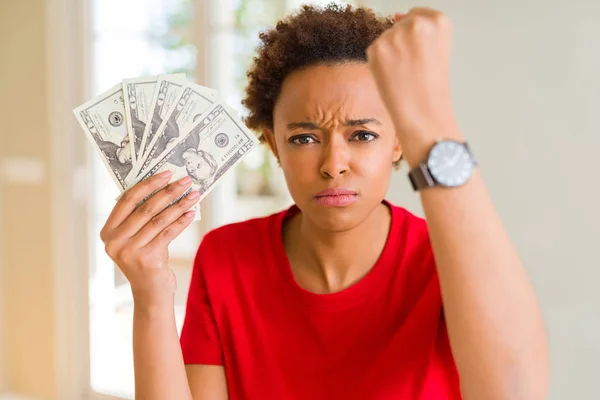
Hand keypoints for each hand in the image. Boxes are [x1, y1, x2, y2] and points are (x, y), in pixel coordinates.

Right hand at [99, 171, 199, 306]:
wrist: (150, 293)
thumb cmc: (145, 260)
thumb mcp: (135, 239)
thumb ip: (140, 218)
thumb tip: (163, 187)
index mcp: (107, 232)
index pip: (126, 200)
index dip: (147, 184)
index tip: (166, 173)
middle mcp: (114, 242)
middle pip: (145, 208)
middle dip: (168, 191)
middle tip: (185, 180)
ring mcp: (130, 251)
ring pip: (159, 220)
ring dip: (179, 205)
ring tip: (193, 195)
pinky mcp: (147, 259)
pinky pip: (168, 233)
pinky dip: (181, 221)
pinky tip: (191, 213)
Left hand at [366, 8, 456, 142]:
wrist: (423, 114)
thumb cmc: (432, 88)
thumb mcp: (437, 49)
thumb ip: (421, 28)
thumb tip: (396, 15)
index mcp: (439, 21)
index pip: (417, 14)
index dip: (416, 37)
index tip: (421, 53)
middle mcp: (417, 23)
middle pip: (400, 24)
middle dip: (403, 44)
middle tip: (412, 67)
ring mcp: (395, 35)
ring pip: (386, 37)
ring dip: (390, 53)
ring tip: (404, 73)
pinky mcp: (377, 48)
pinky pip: (374, 50)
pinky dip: (379, 63)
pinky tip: (392, 76)